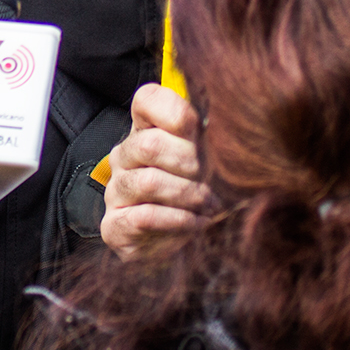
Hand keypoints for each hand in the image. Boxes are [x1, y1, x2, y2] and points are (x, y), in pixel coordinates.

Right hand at [101, 82, 215, 259]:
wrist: (186, 250)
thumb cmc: (204, 195)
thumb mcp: (214, 160)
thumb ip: (216, 136)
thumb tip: (236, 117)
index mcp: (147, 131)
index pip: (147, 99)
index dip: (175, 112)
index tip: (198, 133)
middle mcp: (125, 156)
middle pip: (149, 145)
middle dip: (190, 164)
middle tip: (211, 179)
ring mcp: (116, 190)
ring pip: (146, 182)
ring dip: (188, 196)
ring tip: (210, 206)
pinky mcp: (114, 226)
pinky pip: (142, 217)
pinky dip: (178, 221)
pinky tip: (197, 224)